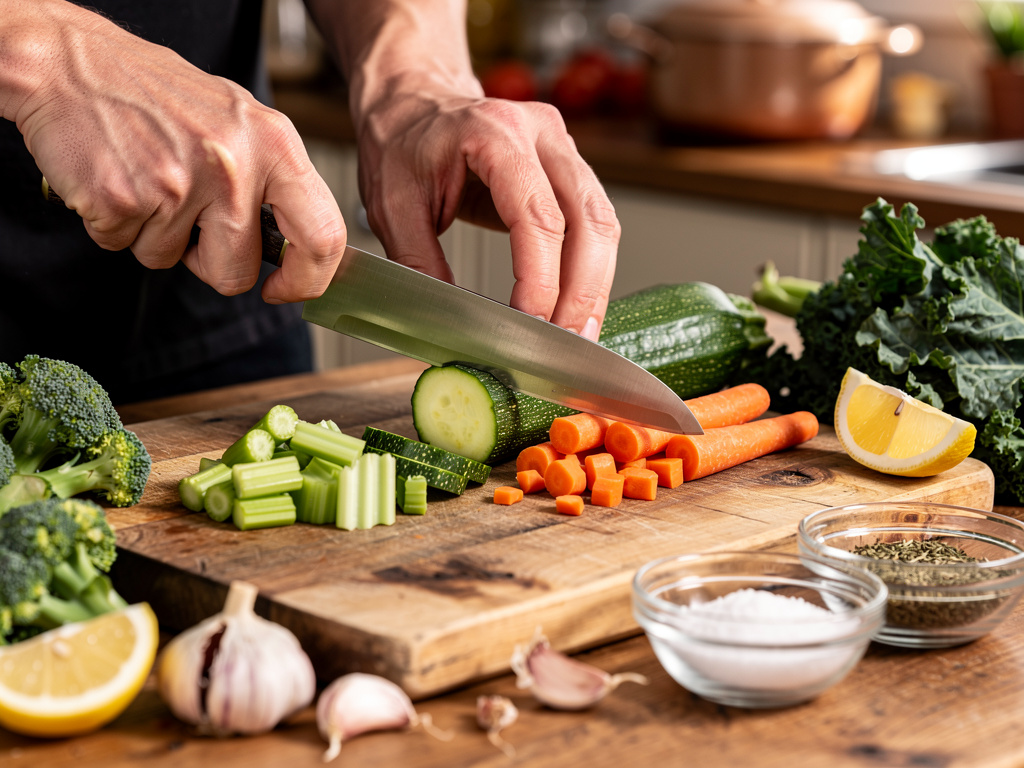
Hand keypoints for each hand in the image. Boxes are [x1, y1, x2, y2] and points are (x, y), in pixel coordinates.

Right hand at [5, 0, 345, 302]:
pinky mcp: (123, 200)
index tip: (283, 289)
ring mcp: (178, 185)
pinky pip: (125, 246)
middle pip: (237, 272)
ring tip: (146, 179)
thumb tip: (301, 247)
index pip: (323, 236)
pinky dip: (115, 224)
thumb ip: (272, 180)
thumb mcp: (238, 120)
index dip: (306, 279)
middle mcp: (233, 166)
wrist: (68, 63)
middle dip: (213, 267)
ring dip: (154, 235)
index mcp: (274, 144)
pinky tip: (116, 177)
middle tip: (191, 227)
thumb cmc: (156, 94)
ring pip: (171, 261)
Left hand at [354, 83, 619, 339]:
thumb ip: (420, 264)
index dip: (542, 278)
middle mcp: (541, 133)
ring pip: (604, 224)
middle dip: (583, 291)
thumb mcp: (391, 207)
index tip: (531, 325)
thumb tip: (454, 326)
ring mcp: (562, 148)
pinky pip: (595, 224)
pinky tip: (576, 307)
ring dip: (595, 286)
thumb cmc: (401, 145)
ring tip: (578, 336)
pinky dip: (590, 271)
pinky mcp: (569, 169)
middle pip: (589, 219)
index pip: (537, 215)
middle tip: (567, 343)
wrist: (413, 102)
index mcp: (494, 133)